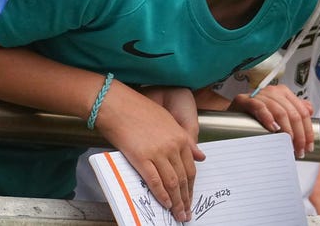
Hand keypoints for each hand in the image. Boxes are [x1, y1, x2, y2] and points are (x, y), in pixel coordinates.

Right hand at [95, 82, 204, 221]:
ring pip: (172, 182)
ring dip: (176, 201)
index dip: (191, 186)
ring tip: (178, 214)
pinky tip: (165, 204)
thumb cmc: (140, 111)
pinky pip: (155, 181)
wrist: (119, 106)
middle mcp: (173, 146)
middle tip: (186, 212)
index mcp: (182, 137)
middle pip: (184, 178)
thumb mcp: (169, 122)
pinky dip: (161, 195)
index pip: (191, 168)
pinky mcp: (142, 157)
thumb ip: (185, 140)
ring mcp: (158, 152)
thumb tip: (201, 156)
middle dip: (186, 198)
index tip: (190, 197)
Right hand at [231, 85, 313, 158]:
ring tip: (288, 144)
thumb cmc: (255, 115)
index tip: (308, 146)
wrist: (232, 113)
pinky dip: (268, 118)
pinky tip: (273, 129)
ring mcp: (260, 95)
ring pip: (280, 111)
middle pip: (294, 113)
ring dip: (287, 130)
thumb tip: (310, 110)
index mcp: (284, 93)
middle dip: (299, 135)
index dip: (307, 130)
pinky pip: (260, 107)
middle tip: (299, 150)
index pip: (302, 111)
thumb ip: (294, 110)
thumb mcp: (277, 111)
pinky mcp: (246, 100)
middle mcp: (274, 92)